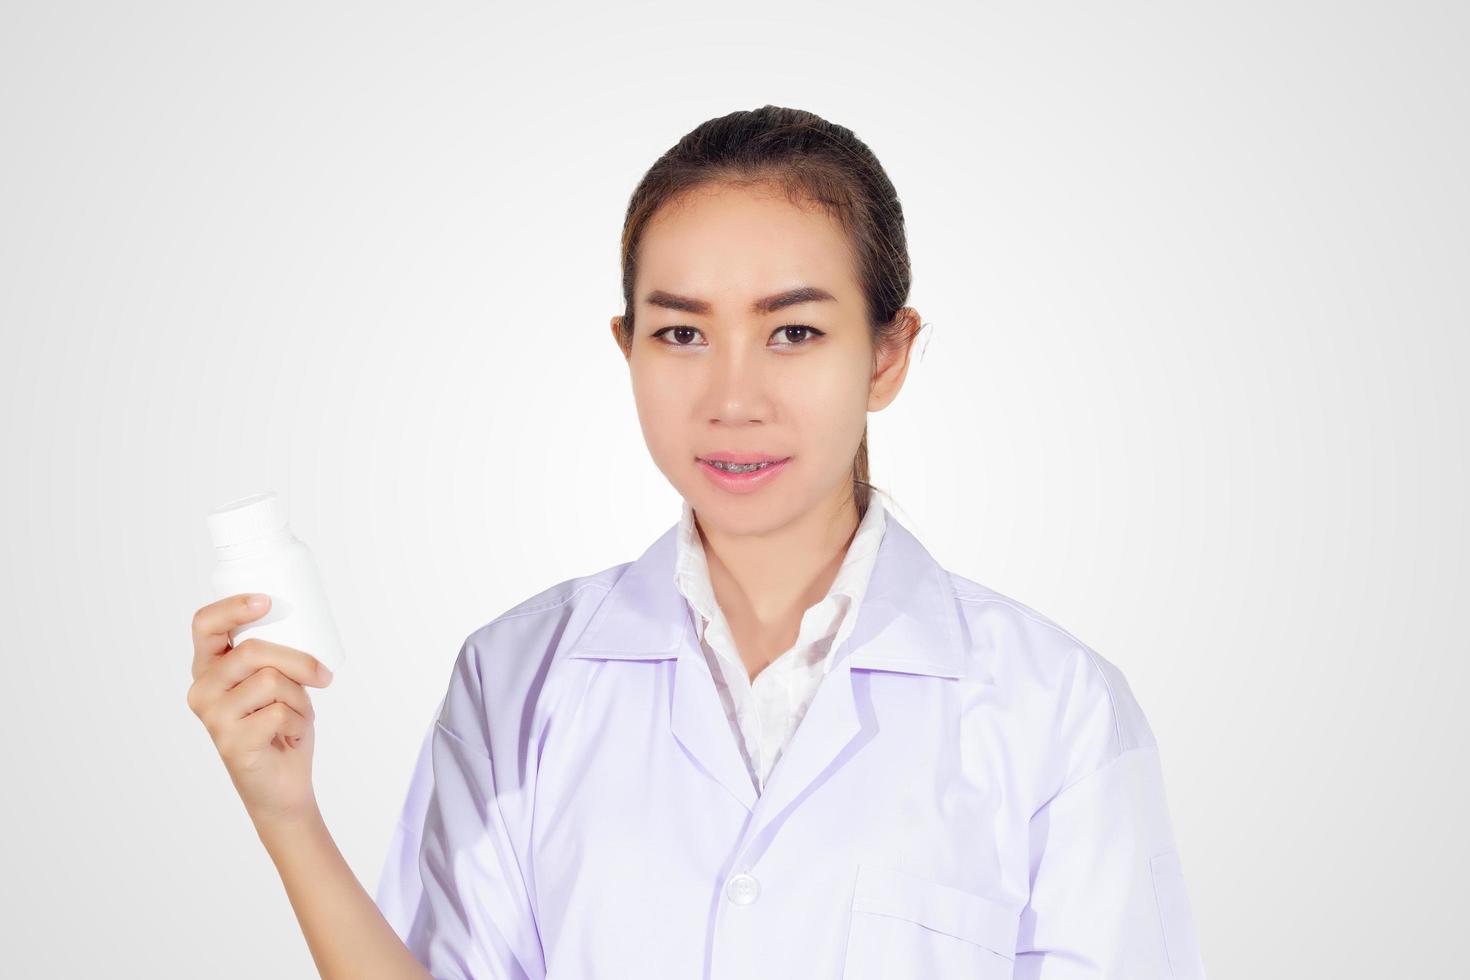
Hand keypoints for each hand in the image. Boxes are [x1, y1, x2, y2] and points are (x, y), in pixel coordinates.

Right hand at [186, 593, 334, 828]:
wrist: (284, 782)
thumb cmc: (280, 724)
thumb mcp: (276, 682)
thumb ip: (274, 658)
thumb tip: (304, 626)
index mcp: (209, 667)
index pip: (205, 625)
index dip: (233, 607)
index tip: (266, 601)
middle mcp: (202, 690)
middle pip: (253, 652)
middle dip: (299, 660)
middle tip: (323, 676)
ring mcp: (213, 717)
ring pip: (272, 681)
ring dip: (300, 698)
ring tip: (297, 715)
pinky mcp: (231, 742)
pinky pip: (280, 712)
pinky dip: (299, 721)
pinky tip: (289, 735)